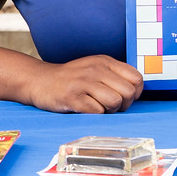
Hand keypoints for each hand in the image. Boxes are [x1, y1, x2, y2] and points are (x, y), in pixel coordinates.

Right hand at [24, 55, 143, 113]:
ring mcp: (83, 82)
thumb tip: (137, 92)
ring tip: (97, 107)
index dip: (135, 93)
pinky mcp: (72, 96)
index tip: (124, 97)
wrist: (39, 81)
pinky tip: (84, 108)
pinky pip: (97, 111)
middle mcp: (96, 69)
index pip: (137, 78)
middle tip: (110, 106)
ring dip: (109, 110)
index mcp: (105, 61)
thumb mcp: (95, 69)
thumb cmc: (72, 80)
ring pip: (114, 102)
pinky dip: (94, 114)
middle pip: (128, 92)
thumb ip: (115, 76)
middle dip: (123, 105)